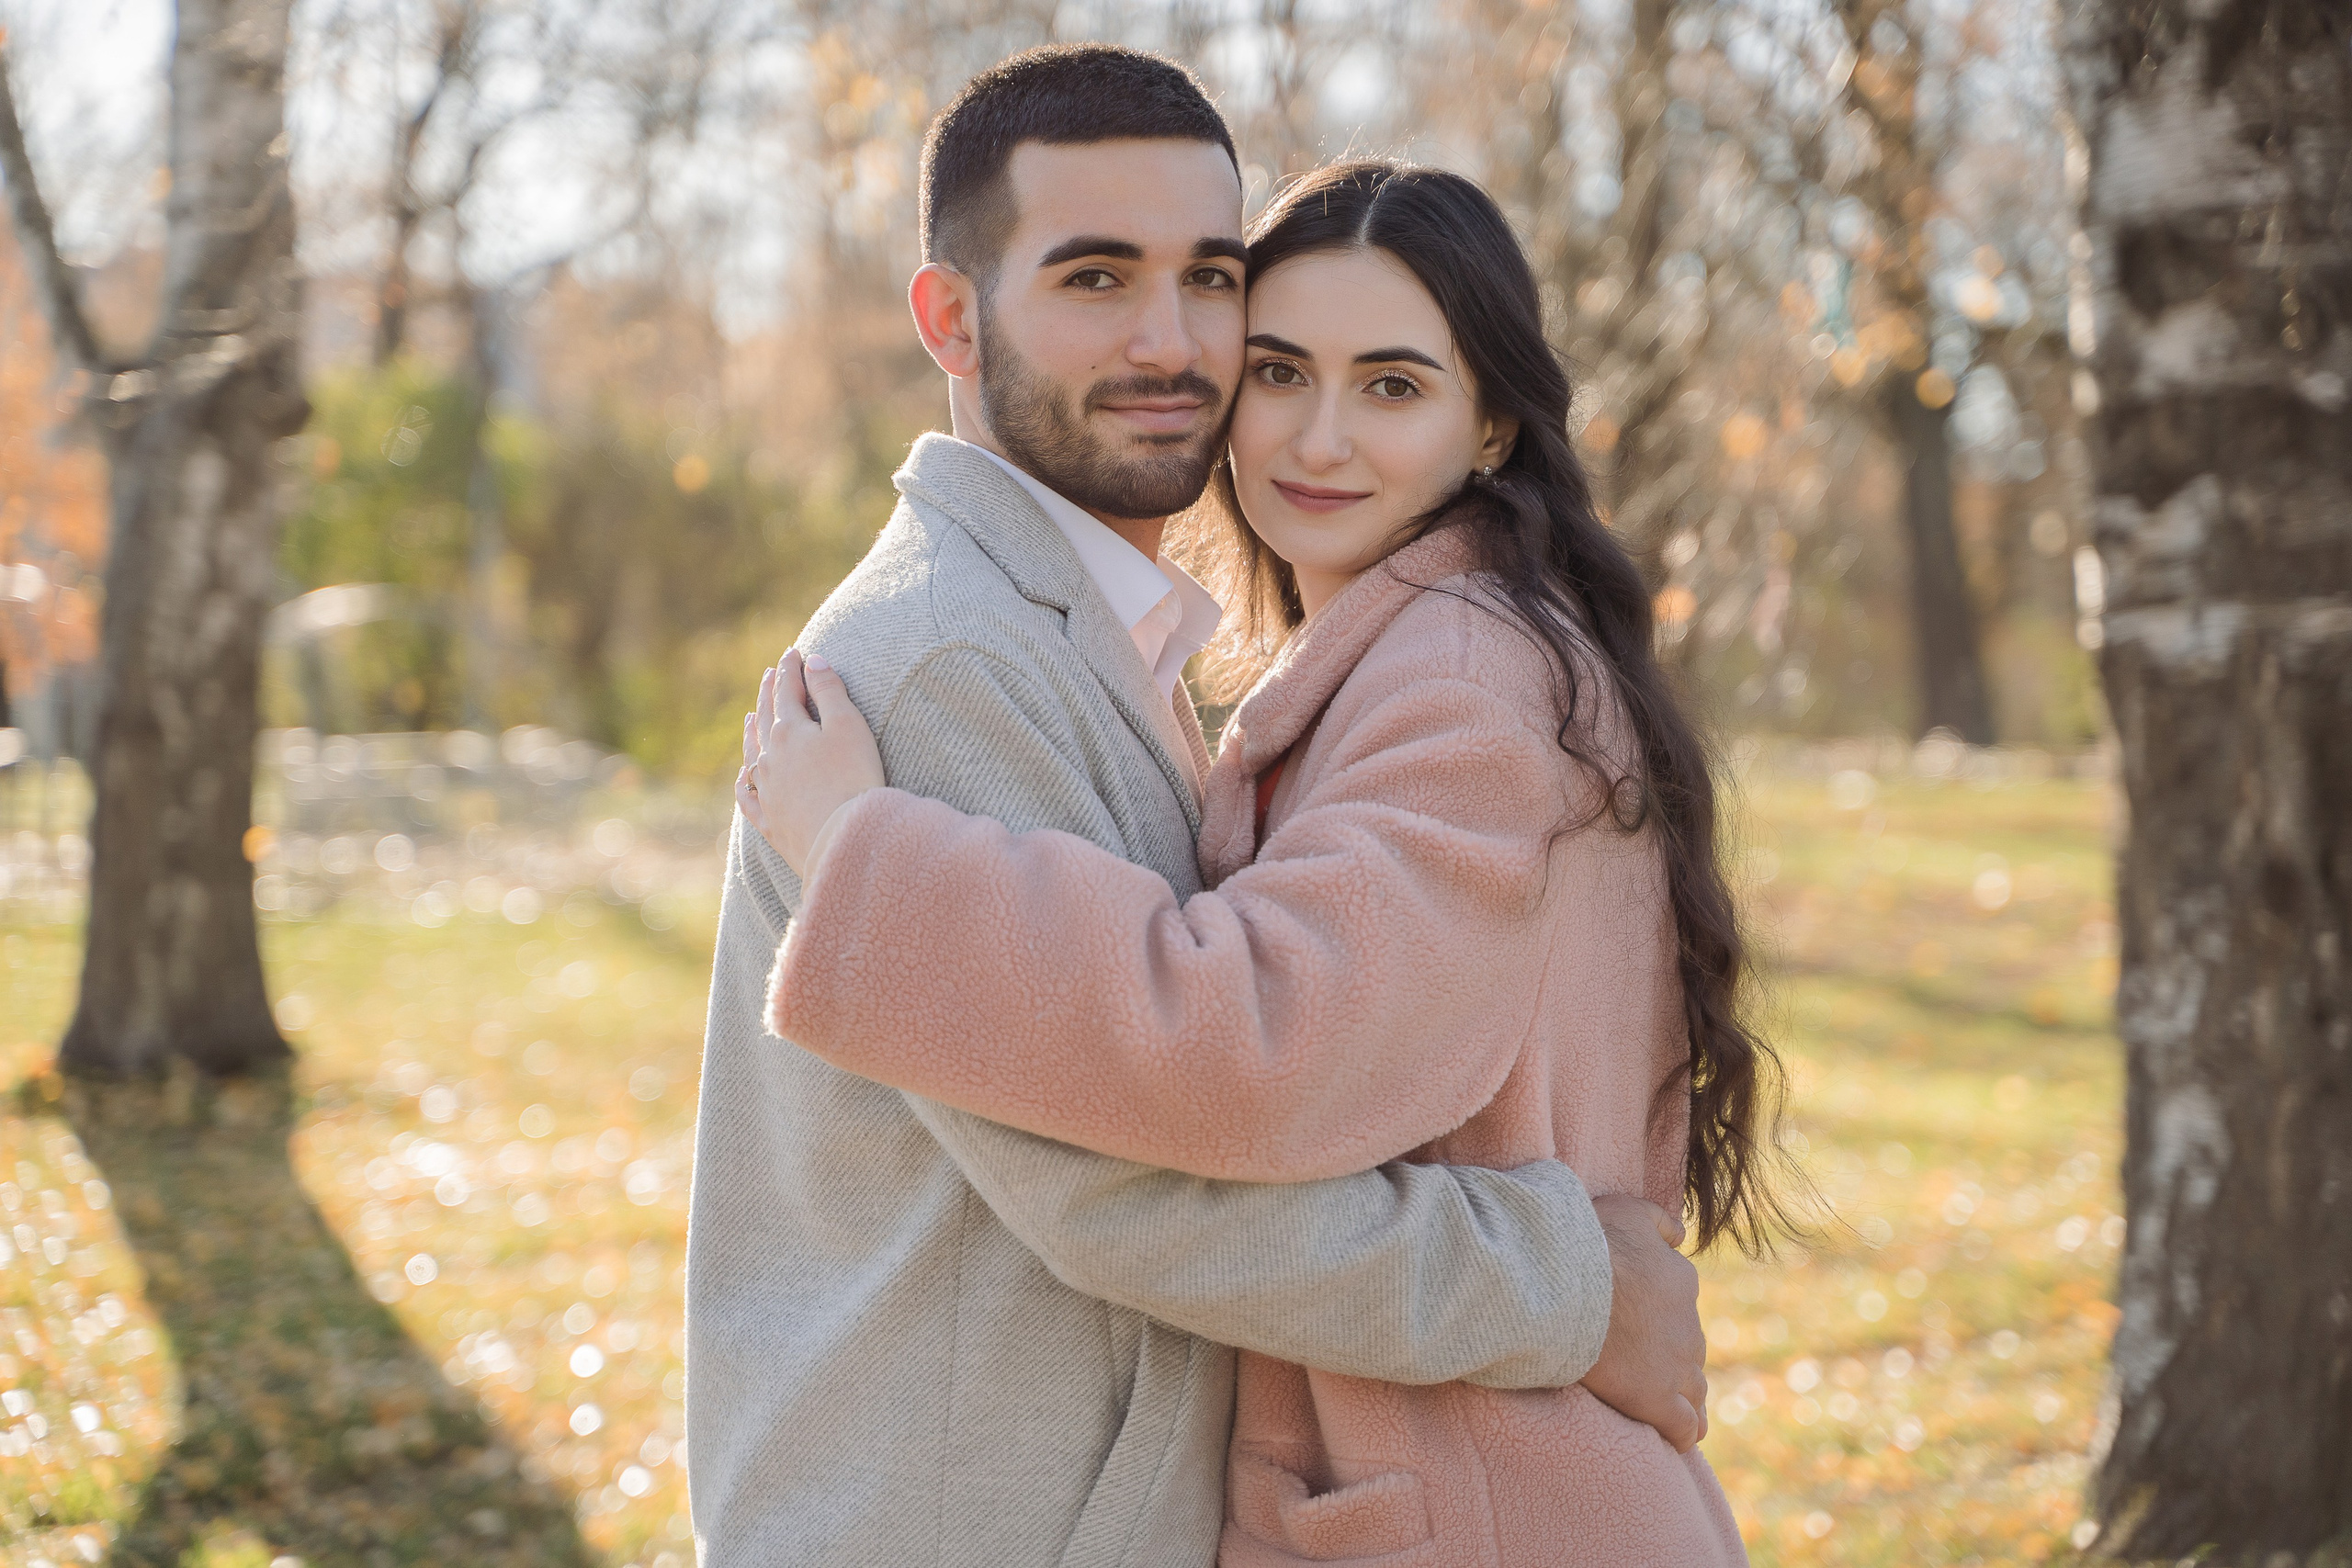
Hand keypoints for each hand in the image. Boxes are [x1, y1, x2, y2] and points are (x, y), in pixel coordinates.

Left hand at [735, 649, 884, 878]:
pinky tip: (742, 777)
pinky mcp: (770, 822)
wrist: (844, 839)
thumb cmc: (854, 778)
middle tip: (770, 674)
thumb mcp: (849, 726)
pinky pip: (748, 797)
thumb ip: (829, 691)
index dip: (791, 669)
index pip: (788, 691)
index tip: (794, 652)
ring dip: (752, 731)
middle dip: (769, 693)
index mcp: (789, 731)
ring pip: (752, 753)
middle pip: (766, 718)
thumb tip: (812, 661)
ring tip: (750, 716)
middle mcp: (770, 758)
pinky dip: (744, 782)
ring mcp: (767, 791)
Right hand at [1581, 1194, 1708, 1452]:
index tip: (1640, 1325)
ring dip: (1684, 1398)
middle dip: (1673, 1359)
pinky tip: (1677, 1439)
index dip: (1662, 1318)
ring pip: (1694, 1389)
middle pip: (1689, 1350)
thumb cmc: (1590, 1243)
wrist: (1567, 1285)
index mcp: (1681, 1281)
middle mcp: (1688, 1326)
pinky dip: (1683, 1433)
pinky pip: (1684, 1426)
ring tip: (1672, 1410)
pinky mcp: (1658, 1401)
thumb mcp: (1629, 1210)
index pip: (1682, 1306)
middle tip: (1643, 1367)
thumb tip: (1680, 1235)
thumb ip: (1659, 1221)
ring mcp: (1677, 1366)